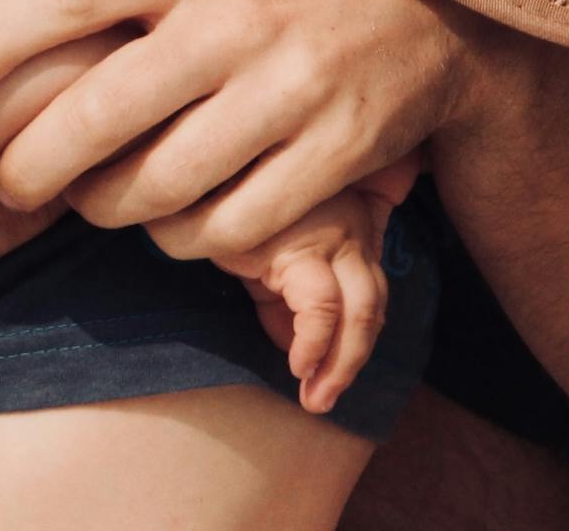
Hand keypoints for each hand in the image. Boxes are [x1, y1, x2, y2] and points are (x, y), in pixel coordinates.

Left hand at [0, 0, 499, 257]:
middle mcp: (236, 19)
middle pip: (102, 110)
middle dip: (33, 164)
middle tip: (7, 183)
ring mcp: (292, 88)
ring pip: (164, 185)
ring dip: (109, 211)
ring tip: (94, 203)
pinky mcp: (340, 151)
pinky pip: (238, 225)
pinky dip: (191, 240)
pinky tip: (176, 224)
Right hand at [206, 178, 400, 414]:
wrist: (195, 167)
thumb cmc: (226, 202)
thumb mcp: (266, 251)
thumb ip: (285, 295)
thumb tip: (297, 351)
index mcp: (350, 224)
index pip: (372, 294)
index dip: (355, 344)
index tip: (328, 376)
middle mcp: (349, 227)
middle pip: (373, 305)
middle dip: (353, 362)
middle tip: (325, 400)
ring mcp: (327, 235)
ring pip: (359, 310)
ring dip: (341, 364)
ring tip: (315, 396)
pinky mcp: (294, 246)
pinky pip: (321, 307)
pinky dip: (315, 343)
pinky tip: (299, 365)